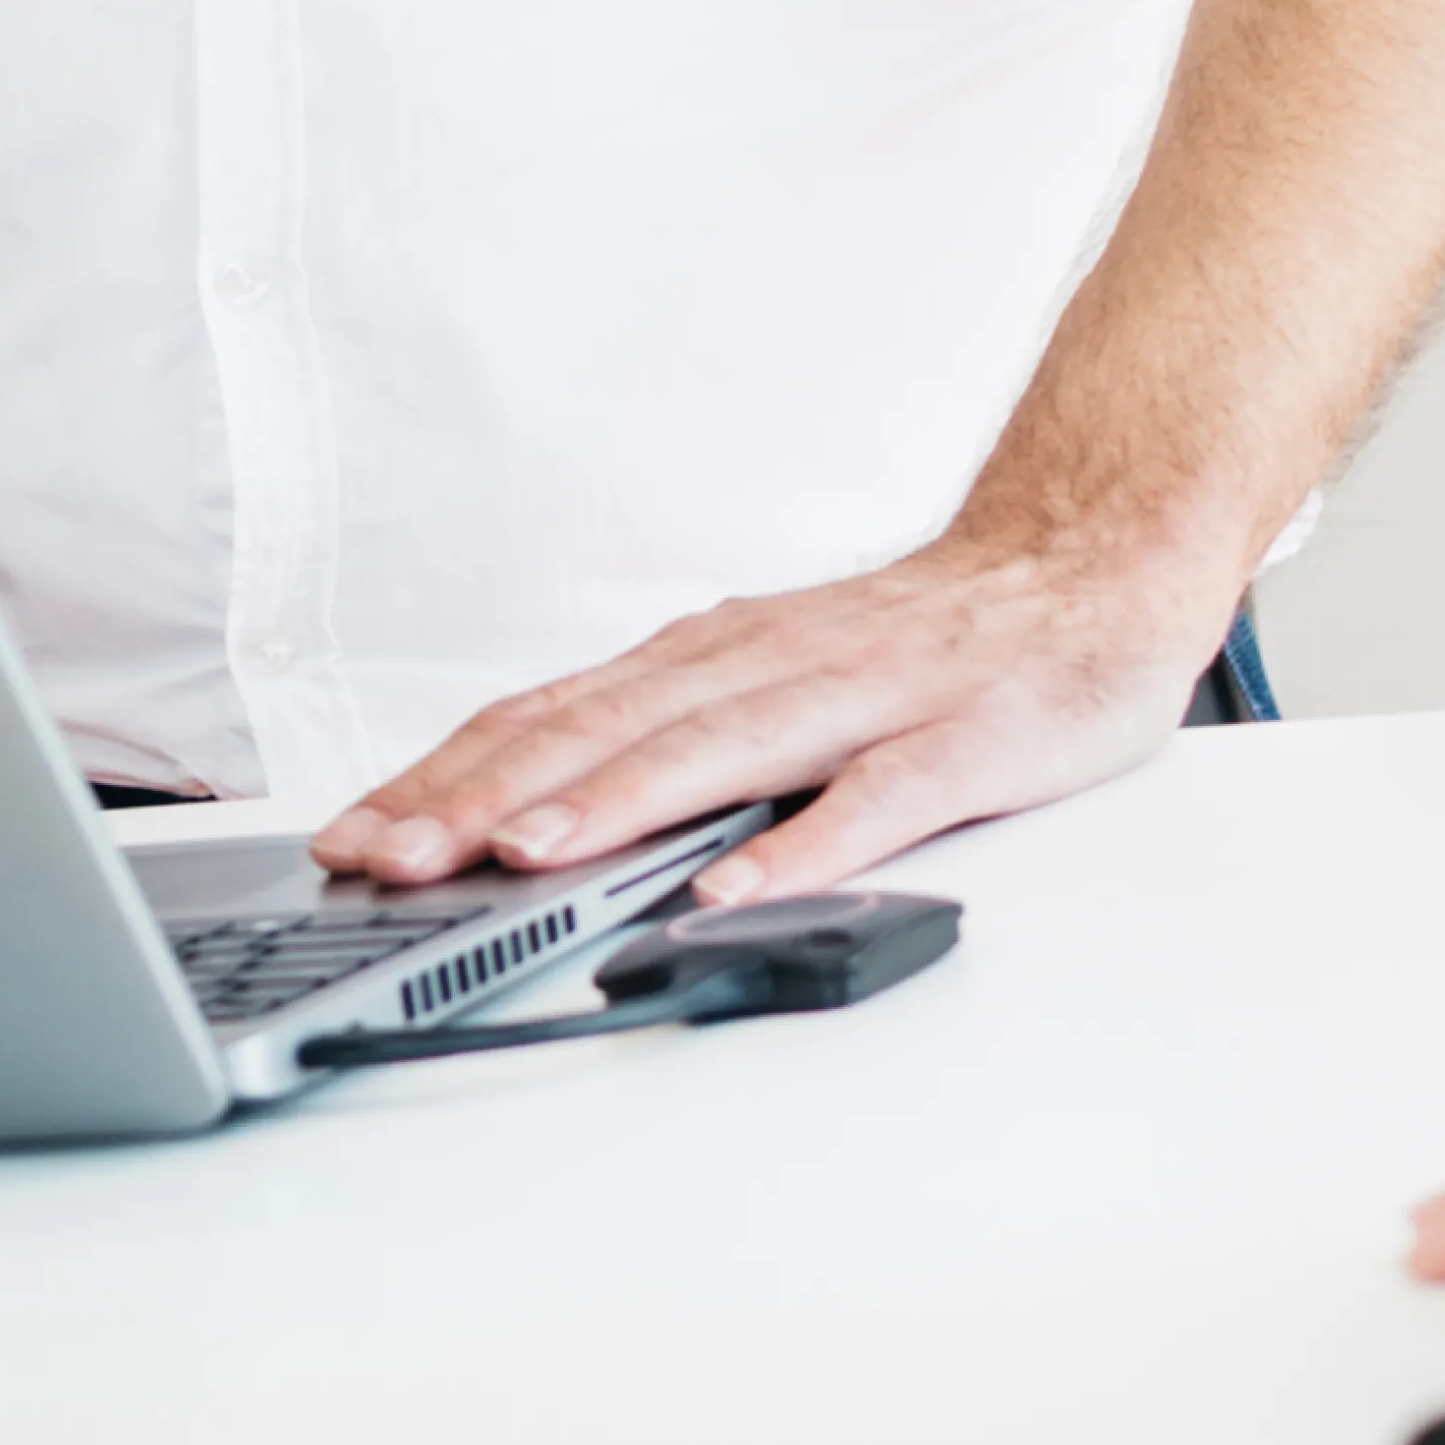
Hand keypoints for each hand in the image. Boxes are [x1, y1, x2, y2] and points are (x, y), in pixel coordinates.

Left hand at [315, 520, 1241, 905]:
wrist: (1090, 558)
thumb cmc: (916, 641)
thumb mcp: (766, 674)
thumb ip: (664, 736)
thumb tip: (523, 808)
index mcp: (707, 656)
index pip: (547, 716)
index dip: (443, 775)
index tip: (354, 835)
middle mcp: (765, 662)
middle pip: (603, 731)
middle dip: (483, 797)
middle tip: (390, 857)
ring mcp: (867, 695)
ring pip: (716, 750)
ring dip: (611, 804)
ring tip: (522, 857)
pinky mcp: (967, 736)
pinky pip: (875, 795)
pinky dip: (800, 841)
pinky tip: (736, 885)